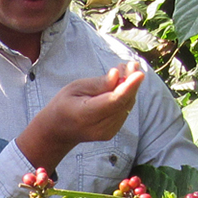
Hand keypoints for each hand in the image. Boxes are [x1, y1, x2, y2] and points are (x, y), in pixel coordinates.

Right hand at [18, 61, 144, 171]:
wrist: (58, 131)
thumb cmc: (63, 104)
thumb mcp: (75, 88)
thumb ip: (98, 84)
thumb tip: (117, 75)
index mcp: (85, 115)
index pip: (113, 101)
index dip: (129, 87)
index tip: (139, 73)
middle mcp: (98, 127)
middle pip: (123, 103)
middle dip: (131, 82)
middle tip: (132, 64)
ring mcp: (107, 133)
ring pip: (126, 106)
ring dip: (130, 87)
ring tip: (126, 69)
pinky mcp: (111, 132)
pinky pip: (124, 110)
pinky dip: (126, 95)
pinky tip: (122, 82)